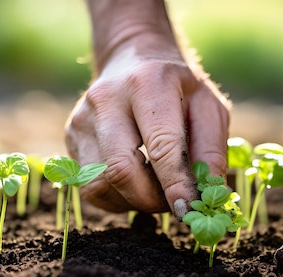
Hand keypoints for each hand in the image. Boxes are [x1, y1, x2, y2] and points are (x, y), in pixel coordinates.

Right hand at [66, 0, 228, 215]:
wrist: (132, 60)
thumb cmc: (177, 89)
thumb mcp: (208, 108)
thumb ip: (211, 151)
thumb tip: (208, 196)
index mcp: (147, 84)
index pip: (160, 145)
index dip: (174, 184)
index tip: (187, 210)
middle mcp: (106, 99)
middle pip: (121, 171)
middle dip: (152, 200)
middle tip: (175, 204)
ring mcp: (82, 119)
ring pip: (101, 185)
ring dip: (134, 202)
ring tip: (157, 191)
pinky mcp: (71, 138)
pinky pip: (90, 188)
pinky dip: (118, 198)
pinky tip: (136, 183)